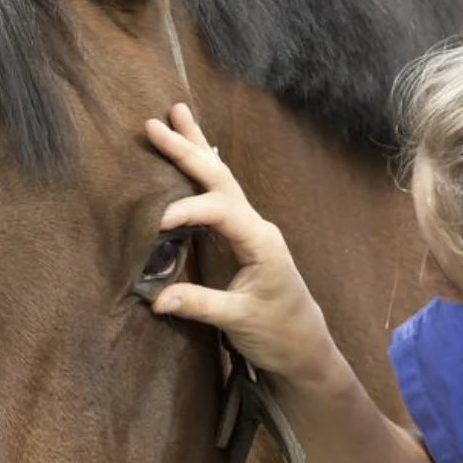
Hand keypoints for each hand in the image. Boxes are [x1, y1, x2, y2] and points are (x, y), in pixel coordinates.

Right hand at [145, 103, 337, 387]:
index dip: (189, 211)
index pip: (221, 211)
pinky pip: (220, 195)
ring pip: (221, 179)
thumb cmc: (278, 333)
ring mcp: (251, 229)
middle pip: (220, 179)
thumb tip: (157, 299)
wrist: (304, 347)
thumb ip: (200, 305)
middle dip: (189, 150)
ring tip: (176, 114)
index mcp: (260, 242)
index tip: (160, 223)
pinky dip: (204, 171)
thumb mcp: (240, 321)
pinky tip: (196, 152)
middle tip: (157, 123)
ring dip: (197, 148)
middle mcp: (257, 227)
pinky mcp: (243, 237)